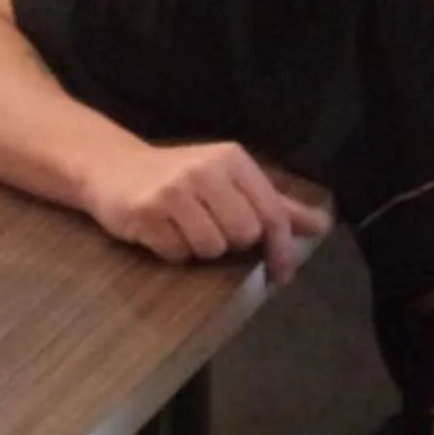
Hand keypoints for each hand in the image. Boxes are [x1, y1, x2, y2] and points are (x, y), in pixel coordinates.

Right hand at [81, 143, 335, 284]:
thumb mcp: (229, 181)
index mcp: (232, 159)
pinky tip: (161, 231)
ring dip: (199, 248)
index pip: (270, 213)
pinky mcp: (145, 212)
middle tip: (208, 226)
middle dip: (229, 242)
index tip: (282, 275)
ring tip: (183, 227)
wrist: (112, 168)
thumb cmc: (179, 176)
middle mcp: (204, 170)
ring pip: (210, 248)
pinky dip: (172, 251)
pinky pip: (177, 254)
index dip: (281, 249)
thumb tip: (321, 226)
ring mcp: (173, 191)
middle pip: (242, 235)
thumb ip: (275, 205)